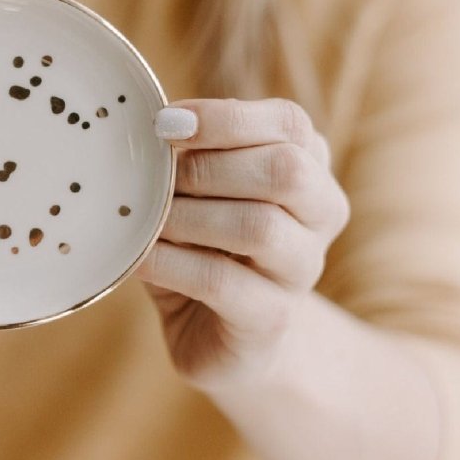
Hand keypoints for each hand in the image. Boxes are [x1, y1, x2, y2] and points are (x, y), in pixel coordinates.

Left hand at [135, 98, 350, 394]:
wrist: (230, 340)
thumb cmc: (205, 251)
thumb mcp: (199, 197)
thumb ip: (188, 159)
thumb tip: (148, 124)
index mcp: (309, 169)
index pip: (288, 124)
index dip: (225, 118)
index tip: (165, 124)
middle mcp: (320, 216)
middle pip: (285, 171)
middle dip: (207, 168)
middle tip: (153, 177)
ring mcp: (302, 271)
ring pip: (259, 227)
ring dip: (188, 217)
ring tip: (146, 219)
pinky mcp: (272, 319)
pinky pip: (220, 281)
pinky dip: (170, 263)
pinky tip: (139, 258)